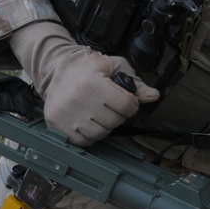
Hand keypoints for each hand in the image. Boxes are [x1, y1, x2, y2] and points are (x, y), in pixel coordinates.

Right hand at [10, 22, 159, 145]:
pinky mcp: (56, 124)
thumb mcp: (115, 67)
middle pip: (114, 121)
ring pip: (100, 133)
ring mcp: (67, 115)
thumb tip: (154, 96)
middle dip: (117, 114)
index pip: (127, 106)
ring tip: (97, 113)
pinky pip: (83, 141)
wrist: (55, 68)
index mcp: (95, 84)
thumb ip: (136, 83)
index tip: (124, 100)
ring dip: (104, 126)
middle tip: (108, 106)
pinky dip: (89, 135)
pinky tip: (87, 122)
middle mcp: (79, 100)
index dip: (130, 104)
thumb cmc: (89, 67)